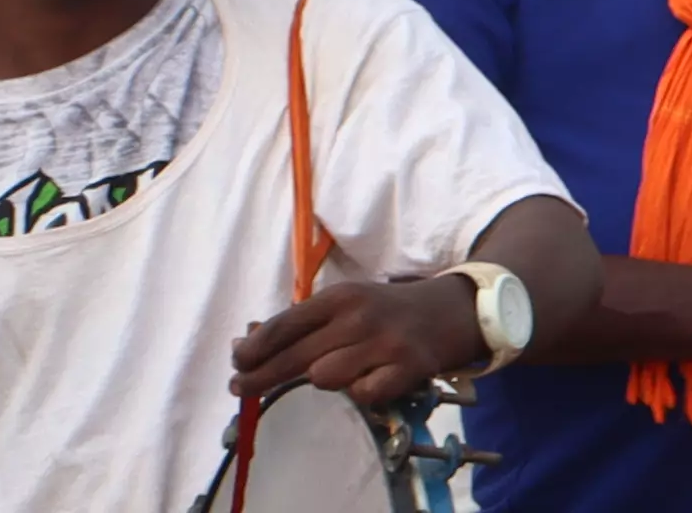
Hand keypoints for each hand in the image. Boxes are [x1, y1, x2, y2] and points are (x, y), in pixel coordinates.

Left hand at [229, 269, 505, 409]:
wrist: (455, 309)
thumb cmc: (387, 309)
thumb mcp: (347, 303)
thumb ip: (300, 323)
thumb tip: (244, 347)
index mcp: (342, 297)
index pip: (284, 326)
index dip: (253, 350)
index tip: (236, 364)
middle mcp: (361, 318)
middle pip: (294, 357)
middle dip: (259, 378)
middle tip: (239, 389)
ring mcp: (385, 344)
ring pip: (324, 378)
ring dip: (322, 379)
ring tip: (334, 371)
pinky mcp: (408, 369)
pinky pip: (362, 394)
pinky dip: (359, 392)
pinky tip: (368, 379)